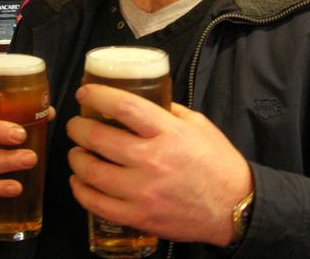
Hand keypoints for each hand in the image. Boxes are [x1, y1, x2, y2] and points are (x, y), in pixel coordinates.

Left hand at [66, 84, 251, 246]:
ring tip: (77, 152)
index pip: (123, 106)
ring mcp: (142, 191)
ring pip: (91, 172)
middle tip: (76, 124)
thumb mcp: (198, 124)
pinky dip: (81, 191)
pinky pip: (97, 204)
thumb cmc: (217, 162)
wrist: (233, 207)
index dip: (97, 96)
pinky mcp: (139, 216)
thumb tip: (141, 98)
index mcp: (167, 132)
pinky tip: (79, 182)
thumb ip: (169, 110)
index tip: (84, 93)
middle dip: (78, 128)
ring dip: (76, 159)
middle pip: (98, 138)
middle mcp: (151, 160)